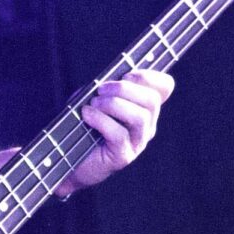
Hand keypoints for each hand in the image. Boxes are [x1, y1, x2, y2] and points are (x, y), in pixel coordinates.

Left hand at [63, 67, 173, 190]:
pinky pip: (120, 134)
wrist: (69, 159)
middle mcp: (146, 126)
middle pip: (152, 100)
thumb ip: (104, 87)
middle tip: (101, 89)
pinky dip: (101, 120)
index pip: (164, 87)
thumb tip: (106, 80)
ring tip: (94, 104)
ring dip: (114, 104)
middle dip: (125, 89)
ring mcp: (137, 143)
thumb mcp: (94, 98)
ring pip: (140, 118)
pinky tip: (87, 115)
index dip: (150, 76)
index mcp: (144, 108)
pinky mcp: (123, 157)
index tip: (127, 74)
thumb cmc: (83, 125)